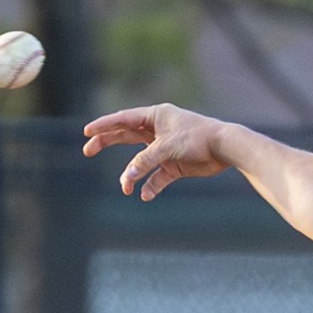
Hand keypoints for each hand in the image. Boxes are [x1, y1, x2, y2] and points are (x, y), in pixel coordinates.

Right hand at [82, 103, 236, 201]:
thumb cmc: (198, 139)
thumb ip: (146, 160)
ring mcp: (166, 149)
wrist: (225, 148)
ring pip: (141, 161)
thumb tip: (129, 176)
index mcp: (155, 116)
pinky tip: (146, 196)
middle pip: (126, 136)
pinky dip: (152, 186)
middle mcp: (158, 131)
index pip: (123, 119)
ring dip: (132, 174)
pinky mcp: (175, 165)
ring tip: (124, 187)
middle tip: (88, 150)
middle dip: (107, 143)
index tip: (87, 132)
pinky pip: (158, 177)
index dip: (104, 125)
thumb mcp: (168, 147)